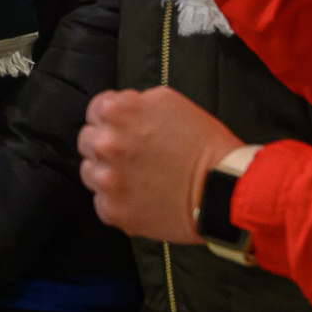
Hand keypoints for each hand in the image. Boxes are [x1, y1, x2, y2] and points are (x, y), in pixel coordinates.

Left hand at [77, 85, 244, 242]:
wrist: (224, 189)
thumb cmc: (203, 143)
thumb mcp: (169, 101)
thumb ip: (135, 102)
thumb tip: (119, 108)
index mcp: (116, 112)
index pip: (95, 111)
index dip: (112, 121)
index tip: (126, 130)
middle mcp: (104, 144)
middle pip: (88, 142)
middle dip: (106, 146)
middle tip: (134, 156)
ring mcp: (106, 179)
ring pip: (90, 174)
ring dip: (108, 175)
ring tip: (138, 180)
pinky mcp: (112, 210)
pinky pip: (103, 203)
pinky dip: (118, 202)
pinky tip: (141, 198)